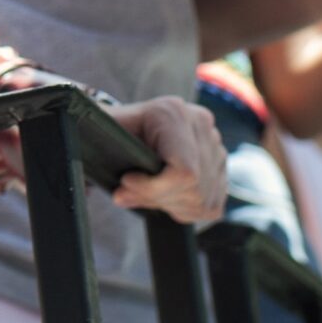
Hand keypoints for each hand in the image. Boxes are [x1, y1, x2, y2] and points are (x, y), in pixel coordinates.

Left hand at [104, 94, 225, 224]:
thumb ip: (103, 158)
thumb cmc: (109, 132)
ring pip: (202, 200)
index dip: (153, 188)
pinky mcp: (221, 168)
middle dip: (157, 199)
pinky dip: (185, 210)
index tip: (124, 184)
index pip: (184, 172)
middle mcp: (201, 124)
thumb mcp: (100, 137)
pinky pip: (210, 206)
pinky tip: (165, 195)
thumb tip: (120, 194)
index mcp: (173, 112)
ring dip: (170, 205)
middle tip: (129, 192)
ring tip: (147, 191)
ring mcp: (216, 146)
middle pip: (193, 189)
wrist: (124, 130)